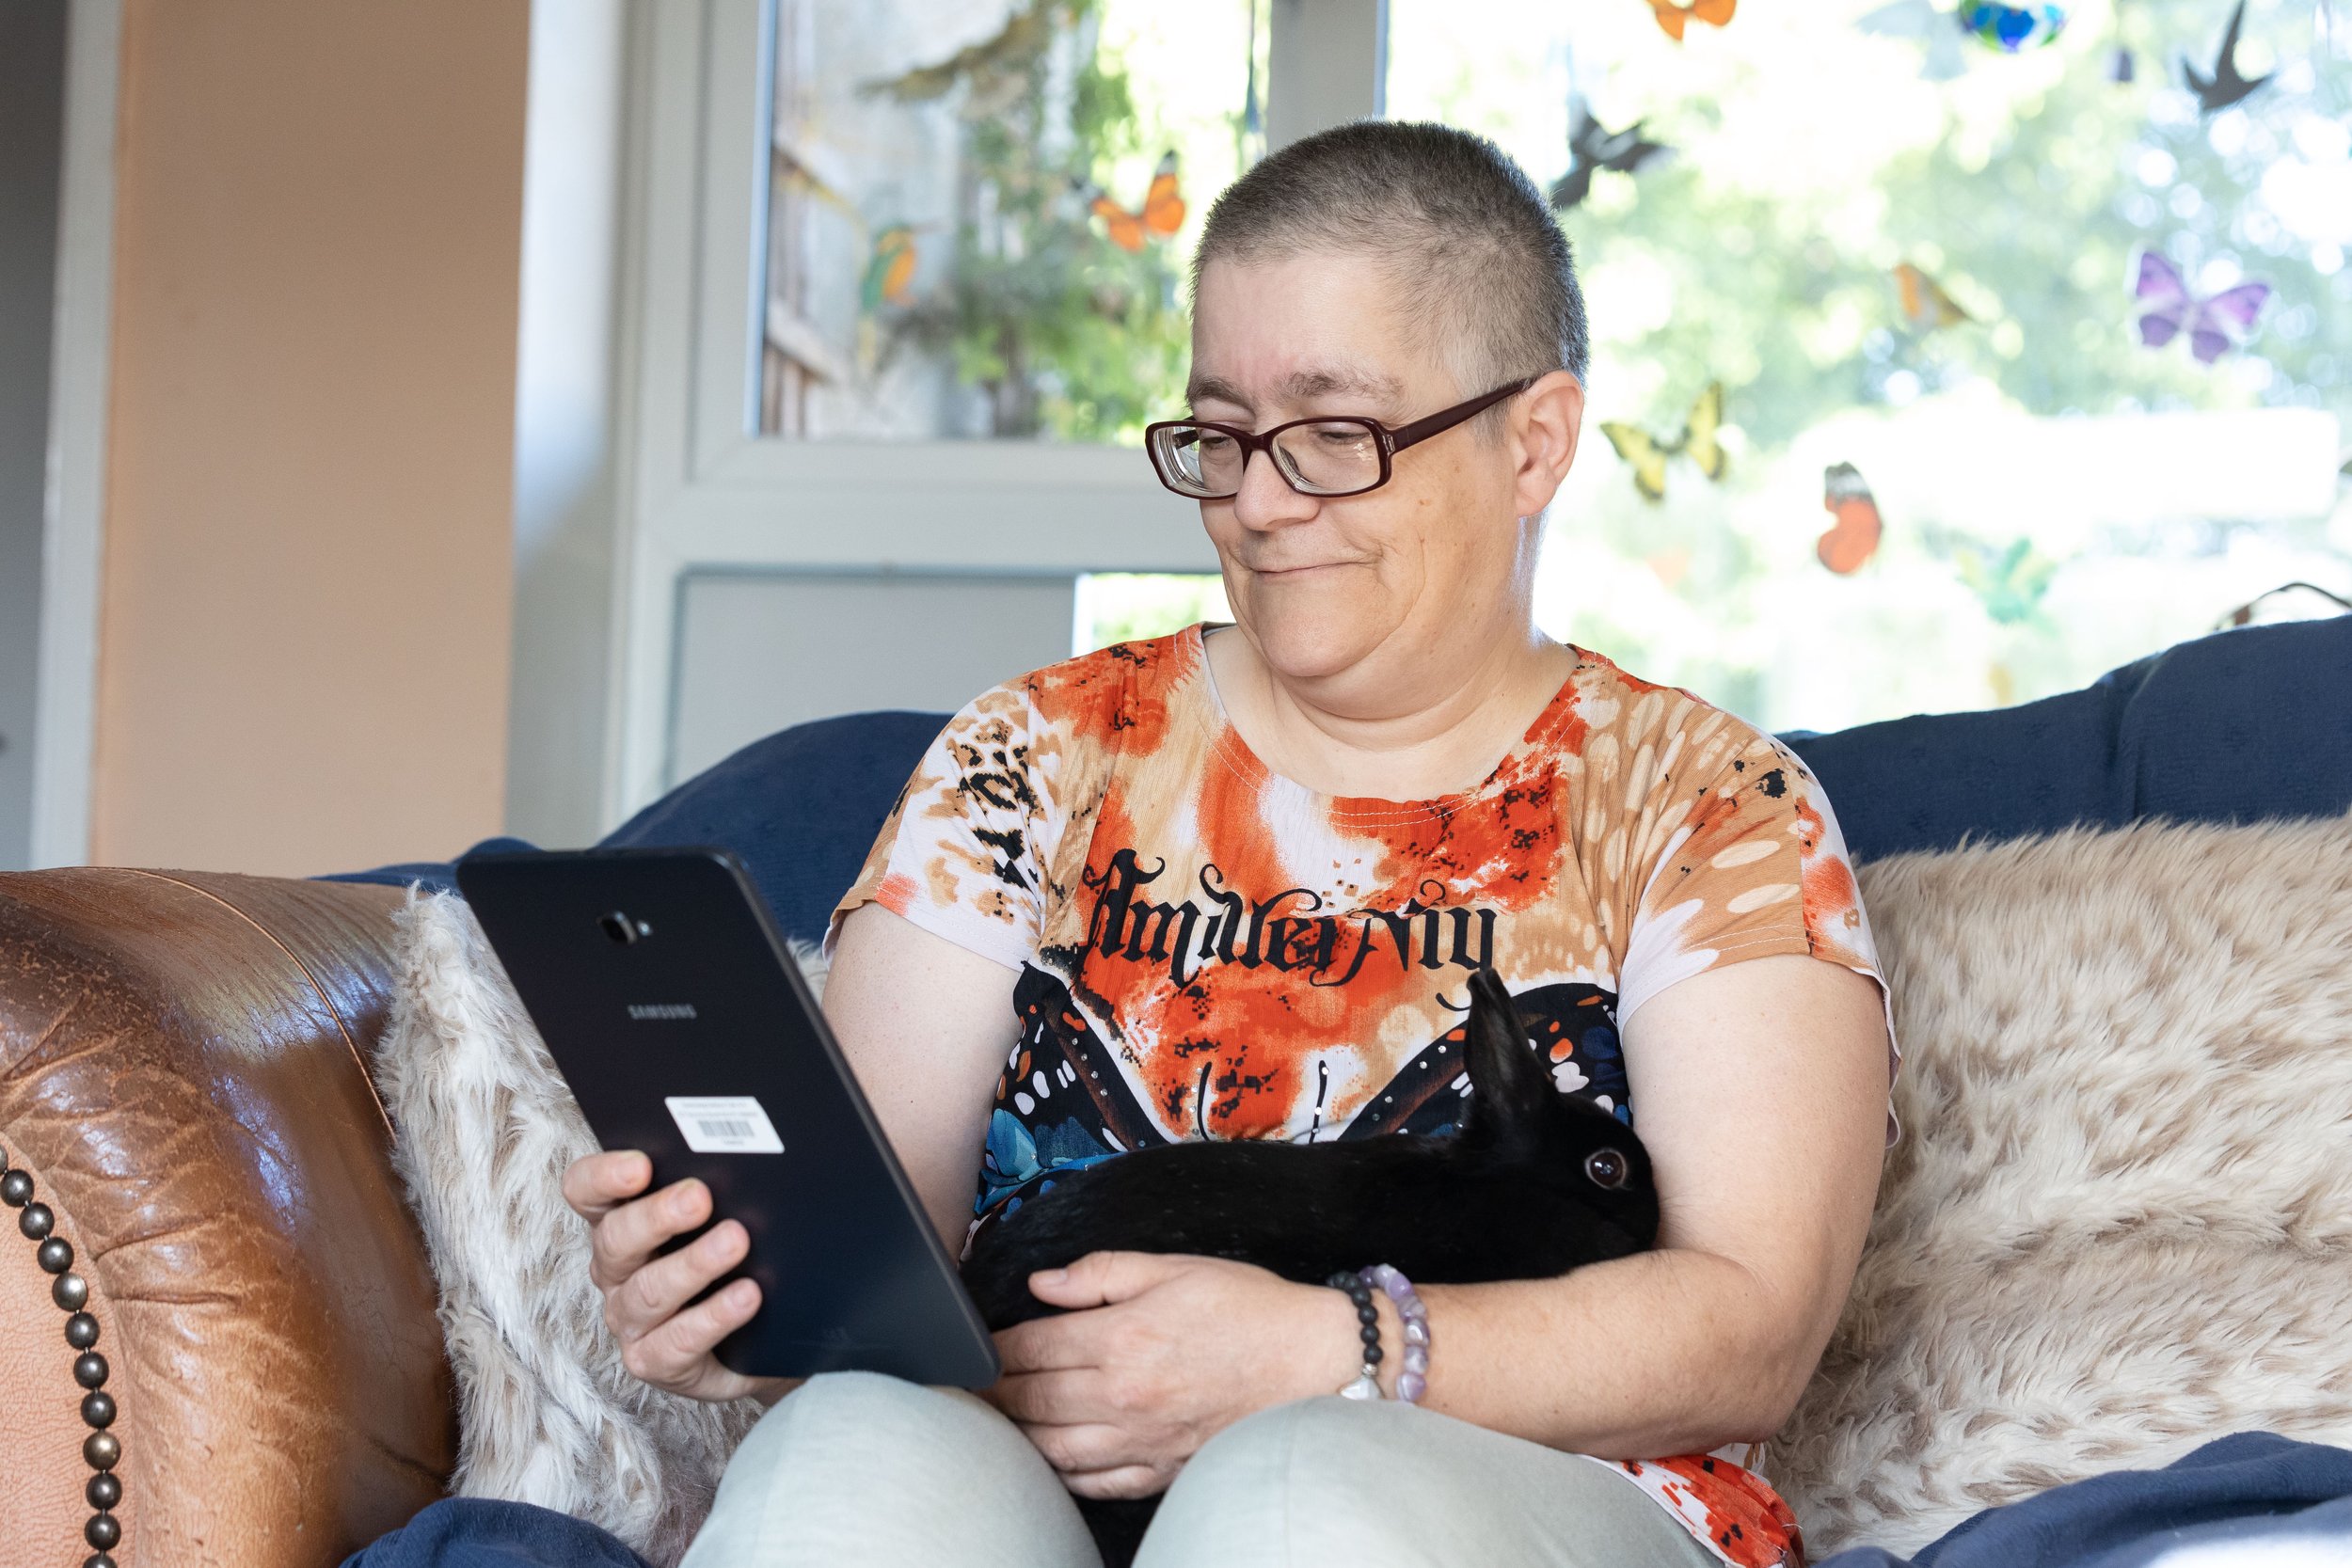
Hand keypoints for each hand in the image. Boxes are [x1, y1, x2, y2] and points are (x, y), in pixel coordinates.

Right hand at [561, 1150, 791, 1405]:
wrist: (761, 1337)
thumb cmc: (740, 1260)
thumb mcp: (726, 1214)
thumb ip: (722, 1183)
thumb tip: (747, 1154)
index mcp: (621, 1221)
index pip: (586, 1191)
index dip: (603, 1176)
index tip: (640, 1165)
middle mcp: (616, 1270)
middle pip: (616, 1239)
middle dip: (657, 1216)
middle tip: (700, 1198)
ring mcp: (629, 1320)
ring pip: (647, 1292)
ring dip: (692, 1265)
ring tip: (736, 1242)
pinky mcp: (654, 1361)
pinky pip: (675, 1342)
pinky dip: (713, 1317)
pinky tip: (747, 1296)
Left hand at [984, 1252, 1363, 1498]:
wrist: (1316, 1361)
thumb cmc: (1249, 1309)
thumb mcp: (1174, 1268)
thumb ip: (1101, 1273)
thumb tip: (1042, 1284)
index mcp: (1122, 1337)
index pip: (1031, 1347)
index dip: (993, 1346)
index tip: (976, 1345)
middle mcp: (1124, 1394)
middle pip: (1031, 1400)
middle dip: (992, 1393)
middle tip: (969, 1386)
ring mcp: (1142, 1439)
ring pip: (1053, 1449)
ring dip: (1017, 1436)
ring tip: (997, 1422)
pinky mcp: (1162, 1469)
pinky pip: (1096, 1483)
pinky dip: (1063, 1473)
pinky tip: (1050, 1459)